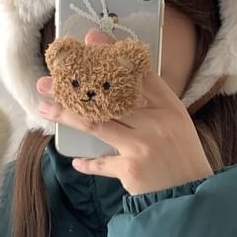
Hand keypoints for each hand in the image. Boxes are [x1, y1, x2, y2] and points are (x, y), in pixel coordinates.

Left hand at [36, 29, 213, 194]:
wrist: (193, 195)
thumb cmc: (182, 157)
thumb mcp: (175, 124)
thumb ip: (150, 107)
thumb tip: (114, 91)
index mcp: (168, 106)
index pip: (137, 73)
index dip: (112, 55)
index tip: (90, 40)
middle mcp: (155, 122)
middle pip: (107, 98)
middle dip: (73, 88)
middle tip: (47, 82)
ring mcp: (141, 145)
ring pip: (95, 123)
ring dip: (65, 115)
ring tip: (44, 107)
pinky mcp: (130, 169)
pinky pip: (100, 163)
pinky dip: (87, 162)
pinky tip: (75, 159)